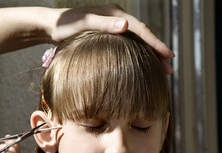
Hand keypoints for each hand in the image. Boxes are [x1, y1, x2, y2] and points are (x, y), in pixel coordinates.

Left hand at [50, 3, 173, 73]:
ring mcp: (113, 26)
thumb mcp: (83, 24)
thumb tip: (127, 24)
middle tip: (169, 69)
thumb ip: (104, 24)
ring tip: (160, 70)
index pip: (141, 29)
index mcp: (115, 14)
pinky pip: (129, 45)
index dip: (156, 43)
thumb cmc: (64, 26)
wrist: (52, 25)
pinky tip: (141, 64)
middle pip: (143, 35)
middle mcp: (117, 18)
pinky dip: (138, 54)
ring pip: (137, 41)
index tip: (168, 55)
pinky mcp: (109, 34)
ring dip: (149, 54)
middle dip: (157, 51)